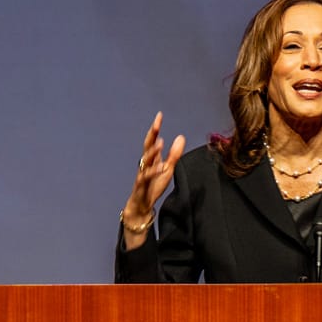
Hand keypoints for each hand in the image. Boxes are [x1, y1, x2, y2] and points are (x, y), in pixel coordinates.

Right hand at [121, 111, 184, 250]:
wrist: (141, 206)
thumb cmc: (153, 186)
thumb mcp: (167, 169)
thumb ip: (174, 154)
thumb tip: (181, 137)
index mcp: (151, 158)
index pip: (152, 140)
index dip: (155, 128)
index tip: (159, 115)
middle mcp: (145, 164)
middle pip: (147, 146)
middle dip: (151, 135)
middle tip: (156, 123)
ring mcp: (142, 174)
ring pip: (146, 160)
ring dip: (153, 151)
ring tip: (160, 142)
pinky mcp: (141, 185)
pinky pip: (147, 177)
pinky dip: (154, 172)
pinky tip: (162, 167)